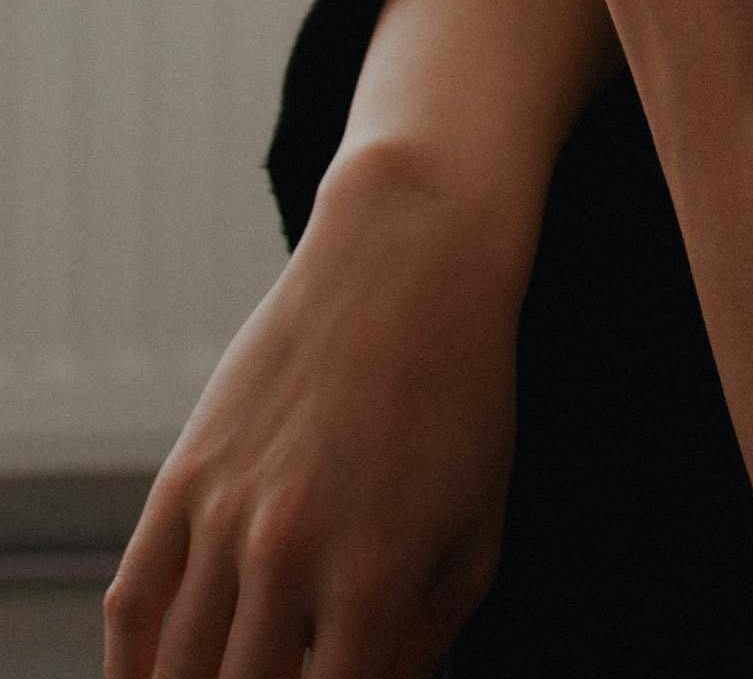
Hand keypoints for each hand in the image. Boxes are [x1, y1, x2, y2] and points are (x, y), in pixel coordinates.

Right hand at [104, 150, 517, 678]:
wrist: (407, 261)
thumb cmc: (461, 395)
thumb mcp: (474, 533)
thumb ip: (423, 646)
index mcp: (373, 578)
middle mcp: (290, 553)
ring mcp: (226, 513)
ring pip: (178, 672)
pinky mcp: (184, 475)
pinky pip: (131, 606)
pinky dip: (132, 666)